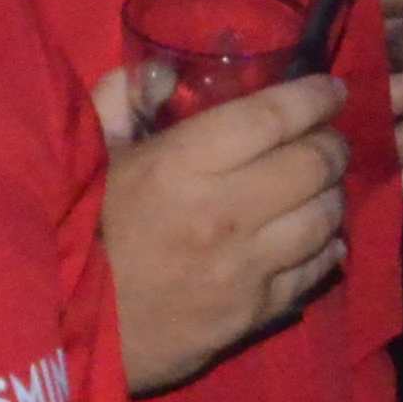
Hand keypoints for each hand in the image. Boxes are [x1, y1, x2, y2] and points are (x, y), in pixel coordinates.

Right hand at [93, 62, 349, 392]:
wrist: (69, 329)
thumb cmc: (78, 233)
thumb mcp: (89, 156)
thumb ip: (119, 100)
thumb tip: (165, 72)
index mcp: (182, 164)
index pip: (272, 117)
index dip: (313, 97)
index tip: (332, 89)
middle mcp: (226, 211)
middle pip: (312, 166)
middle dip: (332, 145)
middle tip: (329, 139)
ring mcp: (246, 267)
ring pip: (324, 219)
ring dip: (333, 195)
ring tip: (324, 187)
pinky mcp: (254, 312)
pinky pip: (314, 272)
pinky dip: (328, 248)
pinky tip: (322, 238)